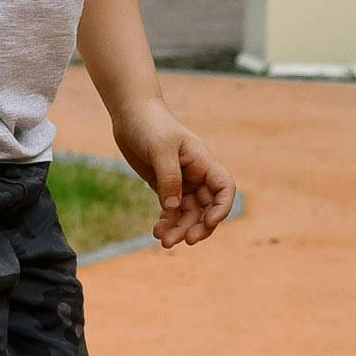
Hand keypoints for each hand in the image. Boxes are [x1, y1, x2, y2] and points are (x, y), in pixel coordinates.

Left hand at [110, 100, 234, 249]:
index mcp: (203, 162)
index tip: (209, 222)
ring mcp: (181, 181)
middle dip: (198, 226)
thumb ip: (169, 179)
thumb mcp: (160, 150)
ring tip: (164, 241)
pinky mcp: (164, 186)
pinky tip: (157, 231)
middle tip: (184, 241)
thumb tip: (174, 208)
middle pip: (206, 208)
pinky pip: (171, 210)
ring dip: (179, 229)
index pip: (224, 189)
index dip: (222, 208)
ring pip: (188, 213)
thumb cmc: (150, 125)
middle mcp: (196, 174)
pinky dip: (167, 222)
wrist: (130, 114)